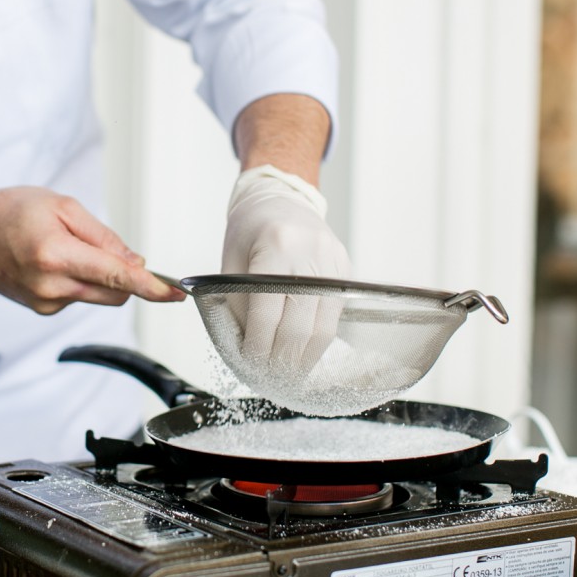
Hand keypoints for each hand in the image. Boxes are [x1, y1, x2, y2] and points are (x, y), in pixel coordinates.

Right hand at [0, 187, 183, 313]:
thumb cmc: (8, 212)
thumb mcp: (61, 206)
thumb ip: (103, 236)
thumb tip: (136, 262)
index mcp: (56, 255)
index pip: (117, 276)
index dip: (151, 287)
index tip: (175, 294)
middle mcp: (52, 286)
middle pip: (115, 292)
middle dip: (125, 274)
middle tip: (103, 245)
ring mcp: (46, 302)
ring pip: (99, 294)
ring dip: (99, 275)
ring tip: (63, 246)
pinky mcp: (43, 309)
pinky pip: (79, 295)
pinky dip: (79, 279)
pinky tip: (51, 260)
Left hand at [220, 165, 350, 375]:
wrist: (279, 198)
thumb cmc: (248, 231)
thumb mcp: (231, 264)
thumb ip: (239, 305)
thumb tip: (249, 350)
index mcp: (276, 247)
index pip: (268, 313)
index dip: (258, 346)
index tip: (250, 363)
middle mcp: (310, 254)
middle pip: (299, 327)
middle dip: (282, 360)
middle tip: (269, 378)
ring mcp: (333, 263)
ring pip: (323, 328)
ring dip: (304, 359)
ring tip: (287, 375)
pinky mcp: (345, 271)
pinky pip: (334, 316)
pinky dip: (318, 340)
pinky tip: (303, 354)